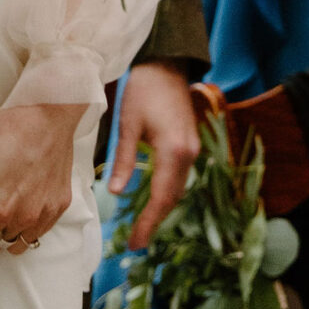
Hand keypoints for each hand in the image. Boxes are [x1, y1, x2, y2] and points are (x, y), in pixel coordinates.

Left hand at [0, 101, 80, 265]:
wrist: (49, 114)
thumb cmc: (10, 131)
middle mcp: (23, 218)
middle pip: (0, 247)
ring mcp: (45, 214)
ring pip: (22, 243)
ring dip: (11, 232)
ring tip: (8, 205)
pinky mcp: (61, 206)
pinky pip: (41, 230)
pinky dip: (31, 224)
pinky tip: (27, 201)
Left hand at [107, 61, 199, 249]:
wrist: (166, 65)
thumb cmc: (142, 90)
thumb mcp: (128, 124)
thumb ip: (124, 160)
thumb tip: (115, 192)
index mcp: (173, 151)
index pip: (161, 198)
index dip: (148, 223)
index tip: (134, 243)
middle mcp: (189, 154)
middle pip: (172, 198)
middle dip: (155, 222)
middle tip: (135, 243)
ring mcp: (193, 150)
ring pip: (178, 190)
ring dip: (162, 210)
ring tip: (142, 229)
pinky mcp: (190, 144)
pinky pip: (180, 178)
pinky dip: (167, 194)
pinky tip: (153, 203)